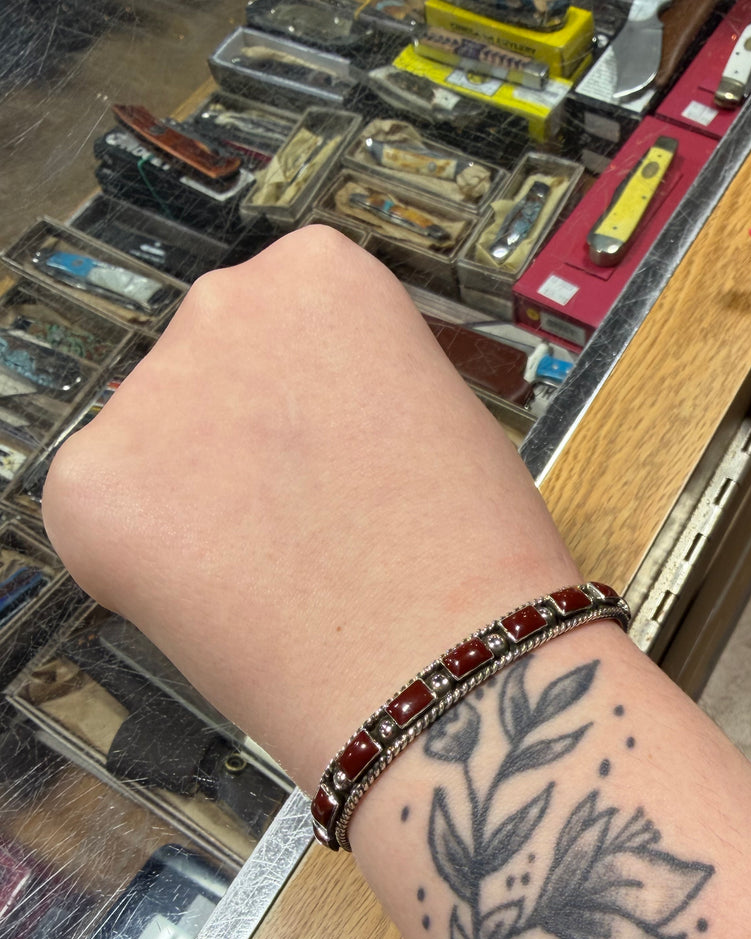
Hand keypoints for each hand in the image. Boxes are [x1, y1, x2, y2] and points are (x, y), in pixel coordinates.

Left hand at [41, 227, 577, 791]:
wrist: (445, 663)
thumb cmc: (473, 555)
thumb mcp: (432, 417)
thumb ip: (350, 394)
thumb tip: (289, 435)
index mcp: (319, 274)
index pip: (279, 327)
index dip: (308, 411)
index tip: (335, 463)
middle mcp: (222, 303)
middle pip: (209, 377)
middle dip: (238, 447)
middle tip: (298, 529)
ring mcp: (147, 390)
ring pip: (153, 453)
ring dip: (193, 507)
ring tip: (272, 580)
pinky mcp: (89, 485)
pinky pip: (105, 523)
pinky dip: (146, 571)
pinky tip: (224, 605)